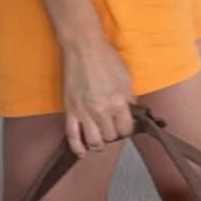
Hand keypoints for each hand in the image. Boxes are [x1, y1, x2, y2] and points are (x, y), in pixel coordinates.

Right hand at [61, 37, 134, 157]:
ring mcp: (84, 112)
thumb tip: (131, 113)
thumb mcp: (125, 78)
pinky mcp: (70, 110)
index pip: (126, 129)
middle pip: (110, 137)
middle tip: (112, 128)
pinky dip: (77, 147)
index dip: (126, 129)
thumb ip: (129, 99)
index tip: (124, 126)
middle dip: (113, 134)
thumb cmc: (106, 59)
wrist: (83, 47)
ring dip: (98, 144)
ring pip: (93, 141)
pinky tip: (82, 152)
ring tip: (99, 141)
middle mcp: (101, 111)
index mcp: (118, 102)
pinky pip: (72, 136)